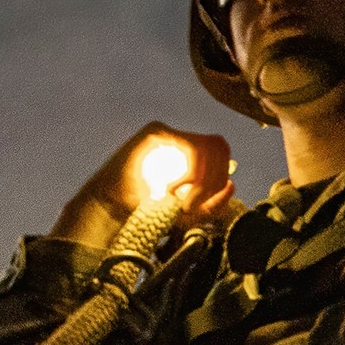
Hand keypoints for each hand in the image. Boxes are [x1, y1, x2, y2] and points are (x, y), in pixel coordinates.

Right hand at [49, 122, 236, 249]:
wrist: (112, 208)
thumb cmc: (149, 210)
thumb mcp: (189, 212)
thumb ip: (212, 203)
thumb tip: (232, 185)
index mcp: (191, 153)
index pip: (222, 152)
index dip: (221, 178)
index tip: (206, 203)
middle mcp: (181, 137)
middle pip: (220, 146)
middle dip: (214, 179)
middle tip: (193, 204)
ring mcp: (168, 132)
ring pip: (209, 146)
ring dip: (202, 180)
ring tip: (182, 200)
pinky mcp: (155, 132)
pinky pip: (190, 146)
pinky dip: (189, 173)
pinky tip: (172, 189)